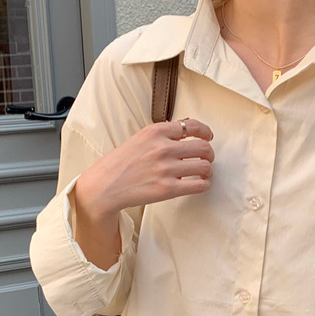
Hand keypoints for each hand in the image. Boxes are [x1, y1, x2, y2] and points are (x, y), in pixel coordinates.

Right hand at [75, 117, 214, 220]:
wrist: (105, 185)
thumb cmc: (121, 163)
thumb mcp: (140, 139)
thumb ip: (162, 135)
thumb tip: (186, 133)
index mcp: (156, 131)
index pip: (192, 126)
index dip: (205, 132)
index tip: (208, 137)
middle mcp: (162, 148)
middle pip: (203, 147)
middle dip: (209, 154)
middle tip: (207, 159)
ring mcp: (166, 169)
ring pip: (204, 166)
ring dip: (208, 170)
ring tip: (203, 173)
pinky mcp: (168, 189)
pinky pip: (199, 185)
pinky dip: (204, 184)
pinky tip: (199, 184)